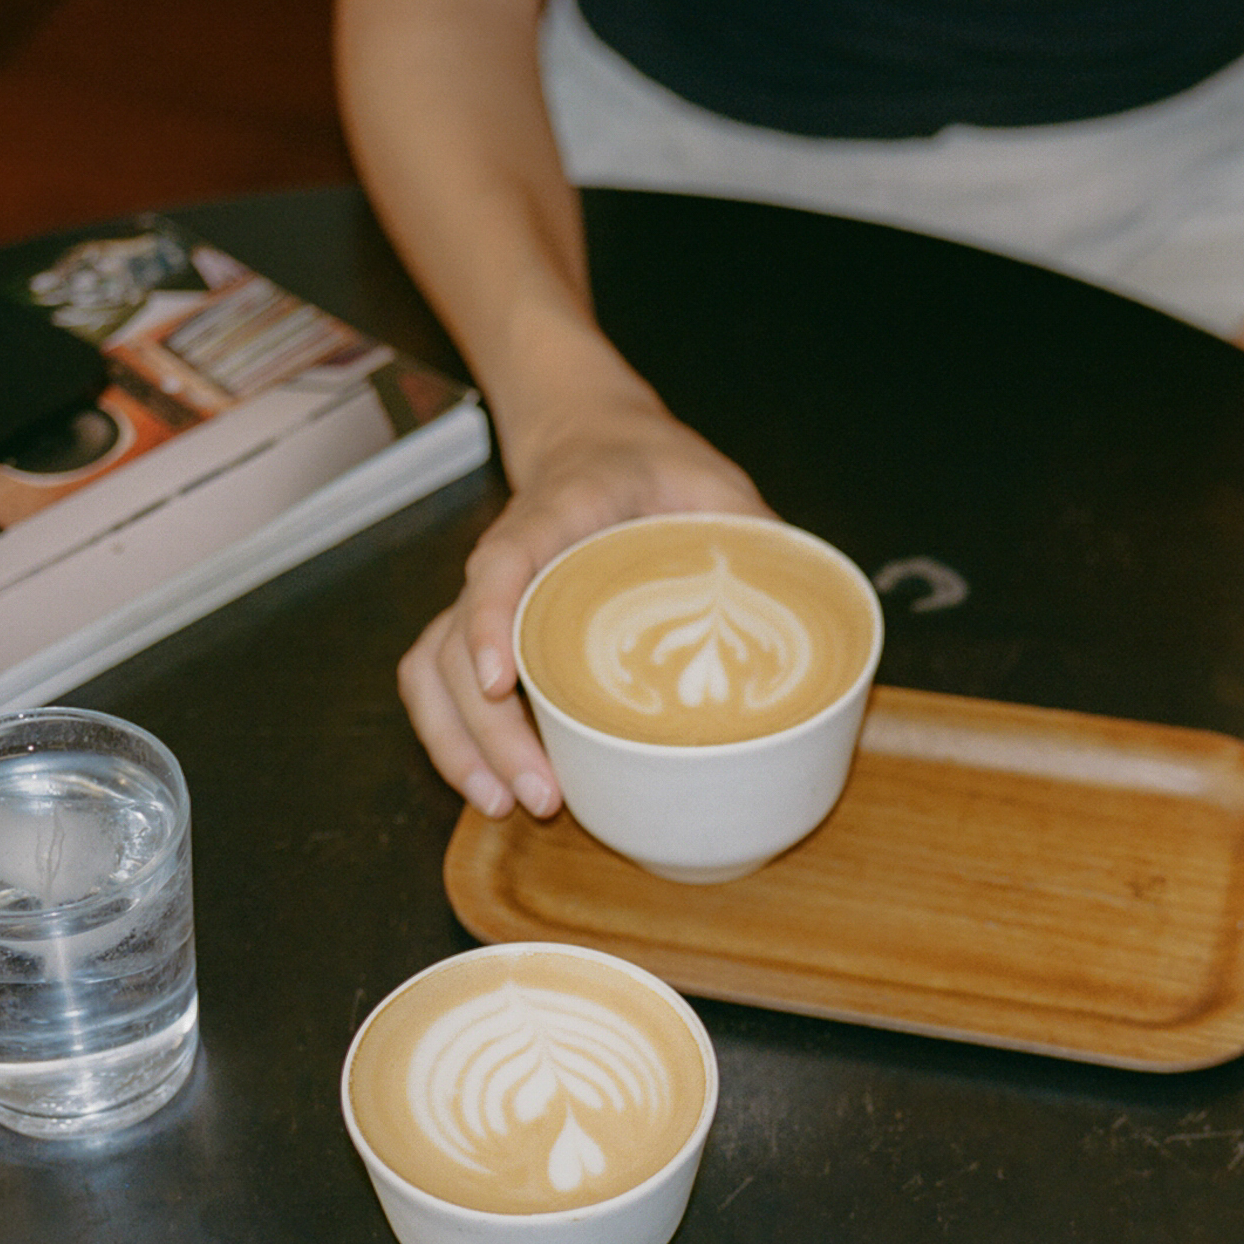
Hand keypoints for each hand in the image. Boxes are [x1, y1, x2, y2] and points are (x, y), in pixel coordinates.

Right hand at [399, 389, 768, 812]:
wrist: (597, 441)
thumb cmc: (654, 467)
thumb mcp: (716, 483)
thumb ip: (756, 535)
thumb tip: (809, 608)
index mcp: (560, 513)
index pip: (505, 561)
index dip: (491, 620)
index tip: (501, 681)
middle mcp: (507, 558)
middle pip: (455, 644)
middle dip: (490, 729)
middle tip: (542, 792)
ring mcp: (485, 597)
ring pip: (433, 671)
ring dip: (462, 744)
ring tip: (506, 803)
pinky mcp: (480, 628)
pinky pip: (434, 682)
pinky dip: (451, 738)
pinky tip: (491, 787)